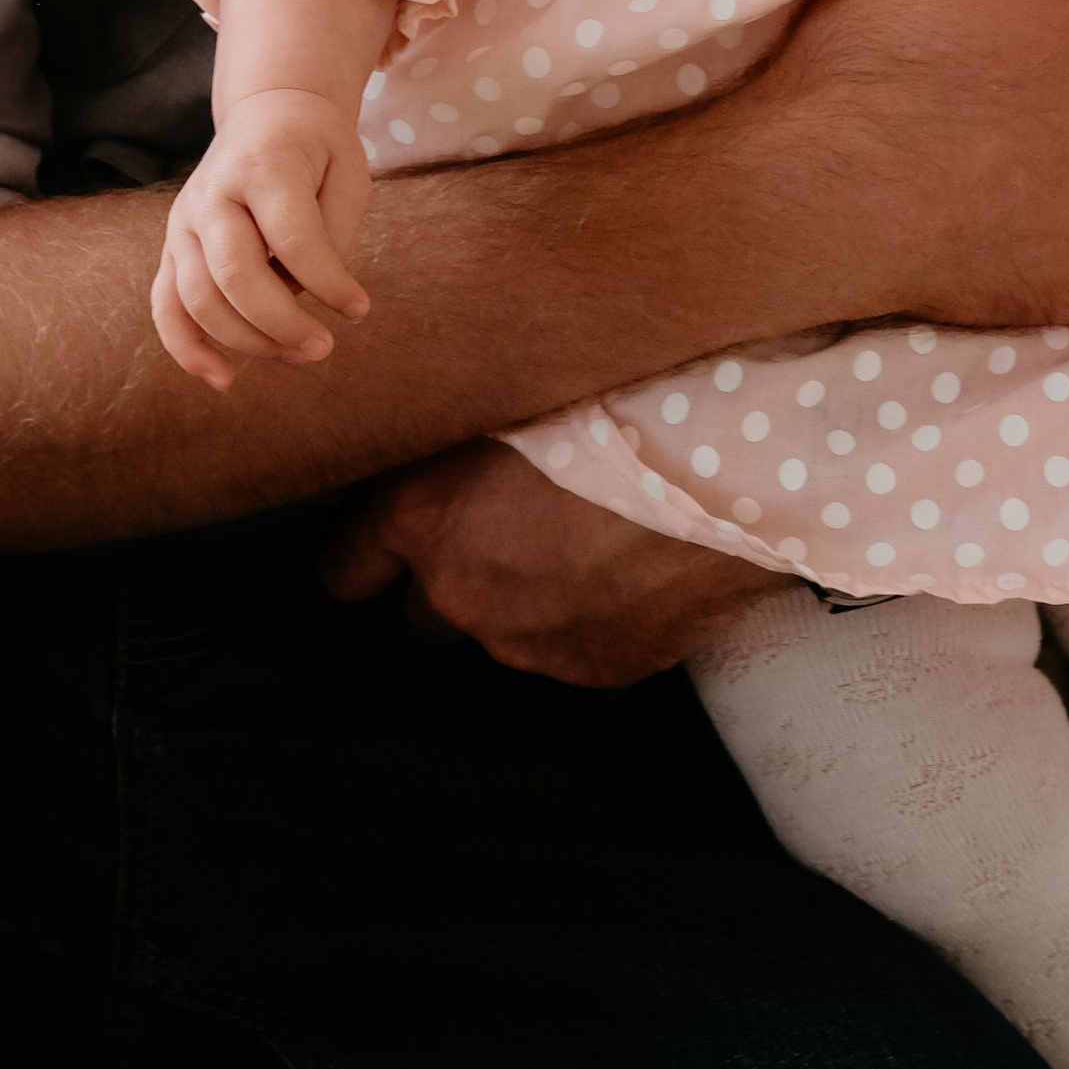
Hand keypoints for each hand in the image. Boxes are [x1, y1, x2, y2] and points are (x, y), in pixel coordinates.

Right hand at [153, 94, 371, 392]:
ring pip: (199, 298)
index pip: (290, 237)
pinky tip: (222, 379)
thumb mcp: (346, 175)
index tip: (359, 308)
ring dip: (247, 342)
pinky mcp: (172, 246)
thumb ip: (327, 235)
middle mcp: (213, 192)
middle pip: (235, 274)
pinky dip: (187, 348)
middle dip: (281, 323)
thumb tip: (300, 299)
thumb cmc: (317, 150)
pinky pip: (166, 305)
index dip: (327, 282)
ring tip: (297, 355)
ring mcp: (184, 221)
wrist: (269, 113)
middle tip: (323, 348)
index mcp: (263, 164)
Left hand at [323, 444, 781, 684]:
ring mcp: (529, 643)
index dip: (363, 555)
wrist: (722, 463)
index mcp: (425, 520)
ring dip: (521, 601)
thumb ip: (455, 445)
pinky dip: (583, 620)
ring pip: (500, 633)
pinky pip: (567, 649)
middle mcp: (461, 596)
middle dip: (453, 579)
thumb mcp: (509, 397)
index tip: (376, 550)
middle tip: (504, 529)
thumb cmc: (616, 405)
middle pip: (422, 614)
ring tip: (578, 544)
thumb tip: (431, 448)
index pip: (346, 568)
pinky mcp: (594, 670)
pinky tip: (624, 570)